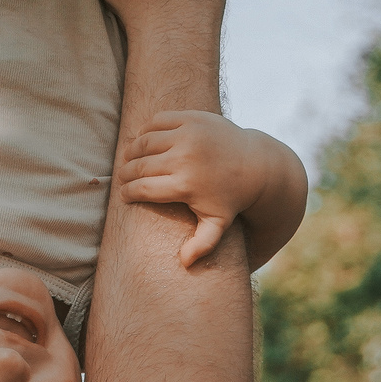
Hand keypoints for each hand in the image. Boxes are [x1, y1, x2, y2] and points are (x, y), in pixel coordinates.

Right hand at [118, 112, 304, 268]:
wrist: (257, 164)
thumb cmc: (231, 198)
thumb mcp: (218, 224)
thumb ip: (202, 245)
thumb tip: (184, 264)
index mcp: (186, 185)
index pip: (142, 188)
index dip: (127, 192)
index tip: (125, 195)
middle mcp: (185, 157)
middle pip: (139, 165)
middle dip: (126, 173)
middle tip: (123, 178)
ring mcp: (188, 134)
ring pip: (143, 140)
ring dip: (132, 151)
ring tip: (130, 160)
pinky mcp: (192, 117)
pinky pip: (156, 121)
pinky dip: (145, 130)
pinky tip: (144, 140)